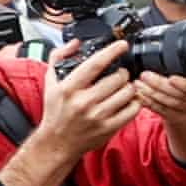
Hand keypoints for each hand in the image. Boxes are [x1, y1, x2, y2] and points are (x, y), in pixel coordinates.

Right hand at [33, 41, 139, 163]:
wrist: (57, 142)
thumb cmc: (56, 110)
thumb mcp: (51, 82)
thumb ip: (59, 58)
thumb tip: (76, 43)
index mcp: (68, 88)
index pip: (95, 64)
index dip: (112, 51)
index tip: (122, 45)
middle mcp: (83, 102)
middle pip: (117, 78)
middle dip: (122, 72)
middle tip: (119, 74)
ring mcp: (98, 116)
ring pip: (128, 92)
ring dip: (129, 87)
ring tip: (122, 87)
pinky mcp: (109, 127)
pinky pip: (133, 109)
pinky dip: (134, 102)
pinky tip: (127, 101)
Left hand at [133, 69, 185, 164]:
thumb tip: (169, 53)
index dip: (185, 84)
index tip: (172, 78)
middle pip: (179, 95)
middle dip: (160, 85)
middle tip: (145, 75)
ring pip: (168, 103)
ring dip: (151, 93)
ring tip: (138, 83)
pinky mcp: (175, 119)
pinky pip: (160, 110)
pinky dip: (148, 102)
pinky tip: (139, 95)